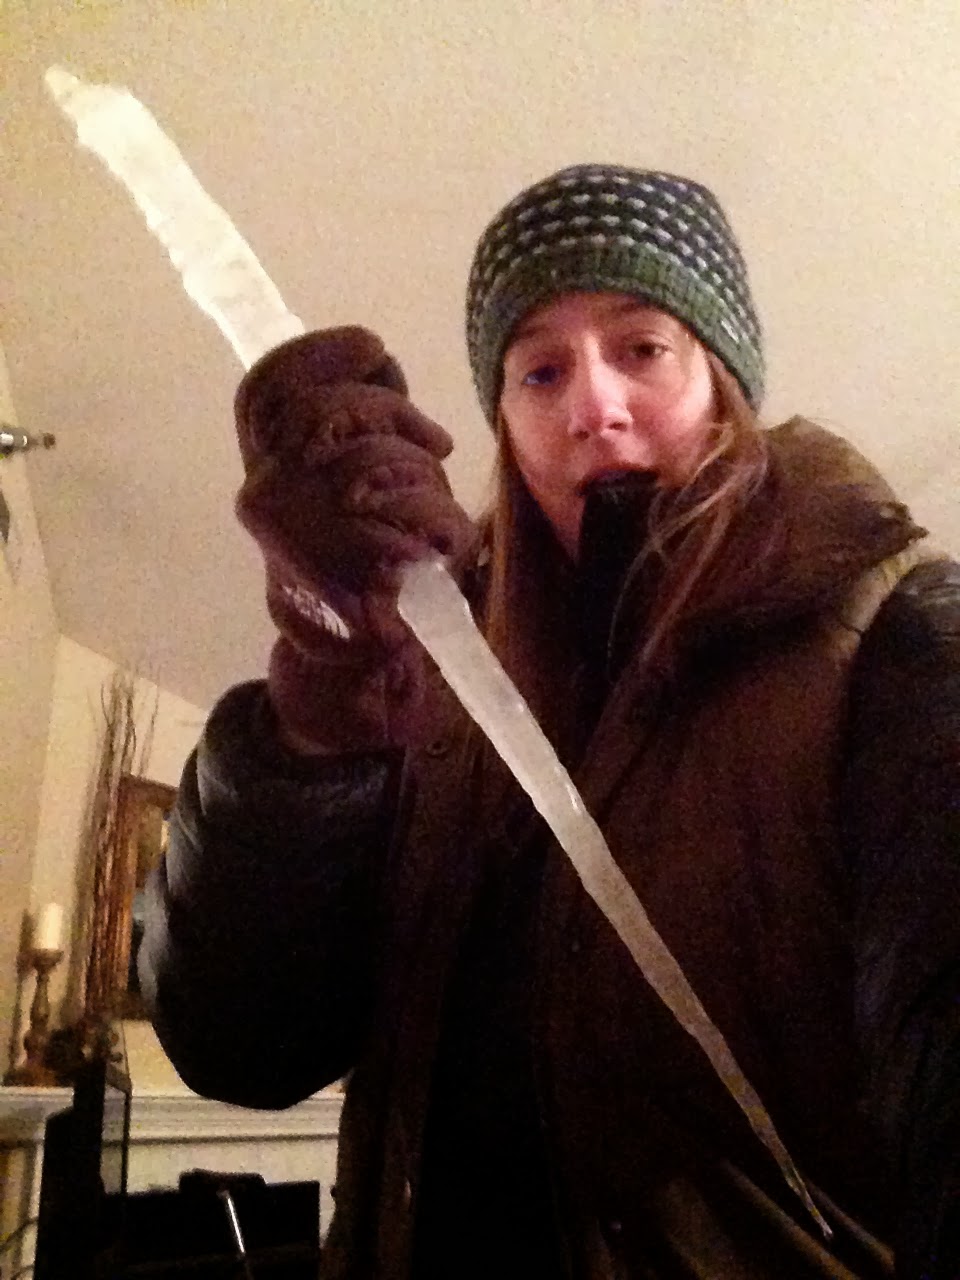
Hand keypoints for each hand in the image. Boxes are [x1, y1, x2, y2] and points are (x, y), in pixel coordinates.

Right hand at [234, 327, 474, 751]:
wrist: (348, 656)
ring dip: (426, 478)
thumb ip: (345, 425)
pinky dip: (445, 525)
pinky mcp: (352, 567)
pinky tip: (438, 547)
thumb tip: (375, 366)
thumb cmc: (354, 561)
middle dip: (395, 415)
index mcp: (261, 470)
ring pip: (380, 458)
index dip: (321, 353)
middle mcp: (267, 495)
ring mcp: (306, 532)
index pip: (269, 388)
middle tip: (430, 443)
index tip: (373, 348)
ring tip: (431, 512)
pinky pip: (420, 513)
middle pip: (334, 409)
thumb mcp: (338, 482)